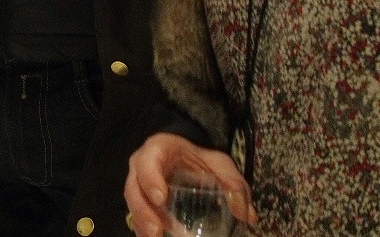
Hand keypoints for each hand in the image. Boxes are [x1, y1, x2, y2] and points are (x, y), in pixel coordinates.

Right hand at [124, 133, 255, 235]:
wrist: (185, 156)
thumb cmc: (198, 158)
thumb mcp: (218, 163)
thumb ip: (232, 183)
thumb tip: (246, 214)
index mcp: (158, 150)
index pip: (148, 161)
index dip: (151, 179)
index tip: (161, 198)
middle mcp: (141, 167)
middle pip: (133, 187)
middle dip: (143, 210)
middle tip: (157, 231)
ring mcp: (138, 185)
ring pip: (132, 204)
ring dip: (142, 224)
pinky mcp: (141, 201)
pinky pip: (136, 215)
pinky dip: (143, 229)